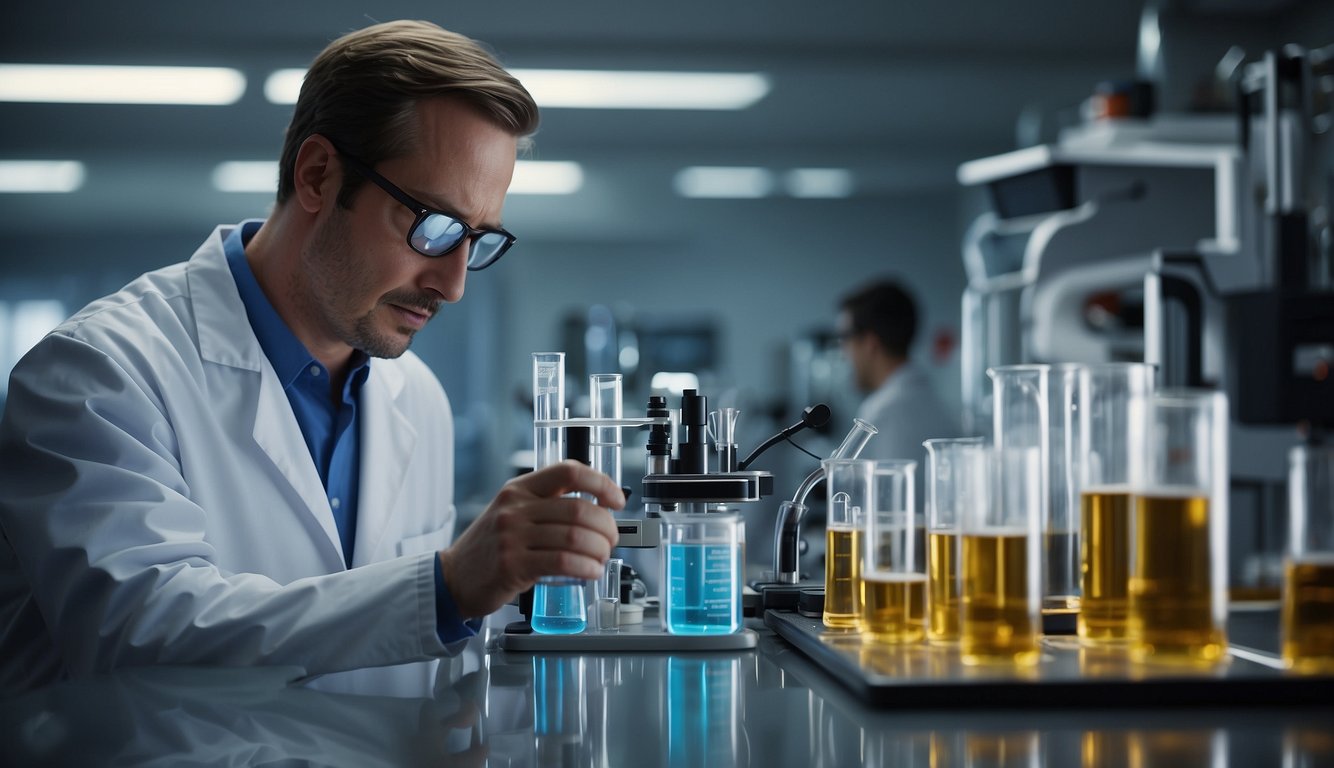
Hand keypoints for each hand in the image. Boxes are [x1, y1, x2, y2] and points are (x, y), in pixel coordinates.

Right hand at [438, 460, 623, 617]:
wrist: (453, 577)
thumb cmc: (491, 547)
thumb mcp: (513, 513)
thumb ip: (547, 505)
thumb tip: (597, 509)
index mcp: (519, 489)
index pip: (568, 472)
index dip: (600, 483)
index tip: (616, 499)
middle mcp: (515, 508)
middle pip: (578, 509)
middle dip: (606, 527)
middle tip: (611, 539)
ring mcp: (511, 536)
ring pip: (574, 537)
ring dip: (599, 550)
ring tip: (601, 558)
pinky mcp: (512, 564)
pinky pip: (562, 563)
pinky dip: (585, 568)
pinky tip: (591, 572)